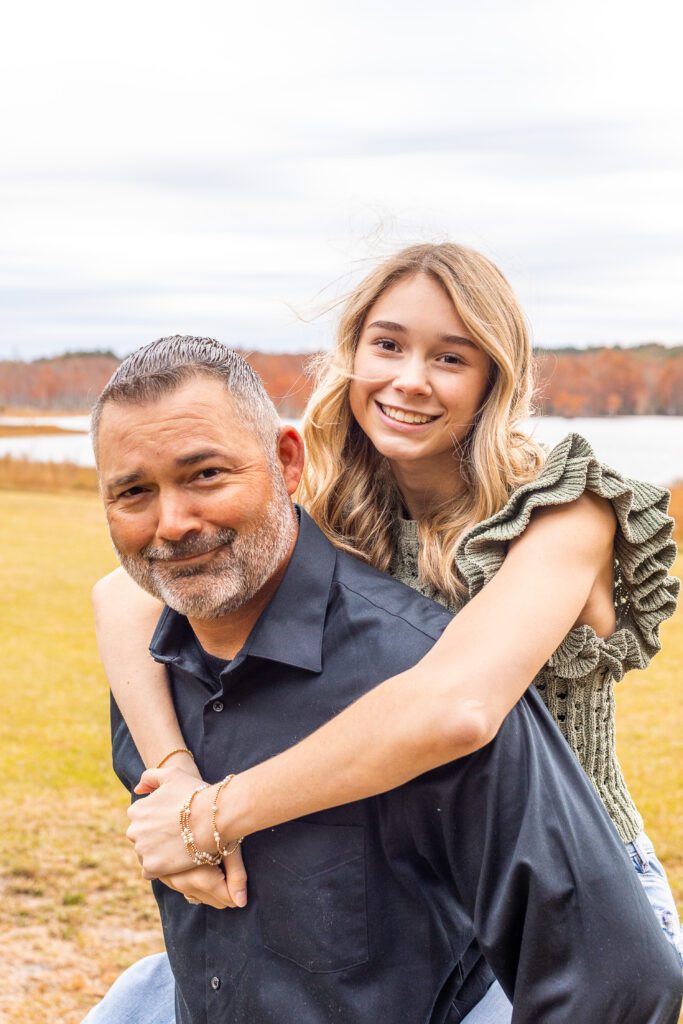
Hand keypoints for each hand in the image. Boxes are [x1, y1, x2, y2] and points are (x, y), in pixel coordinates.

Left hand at [128, 766, 248, 905]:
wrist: (212, 817)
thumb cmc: (195, 794)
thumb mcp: (172, 774)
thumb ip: (150, 777)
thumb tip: (137, 790)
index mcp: (136, 810)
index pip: (141, 818)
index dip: (158, 819)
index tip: (173, 820)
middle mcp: (134, 830)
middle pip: (142, 836)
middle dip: (155, 836)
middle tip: (177, 835)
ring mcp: (142, 849)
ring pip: (146, 853)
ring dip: (157, 852)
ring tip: (178, 848)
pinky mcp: (152, 866)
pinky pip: (149, 872)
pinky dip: (159, 869)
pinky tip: (174, 861)